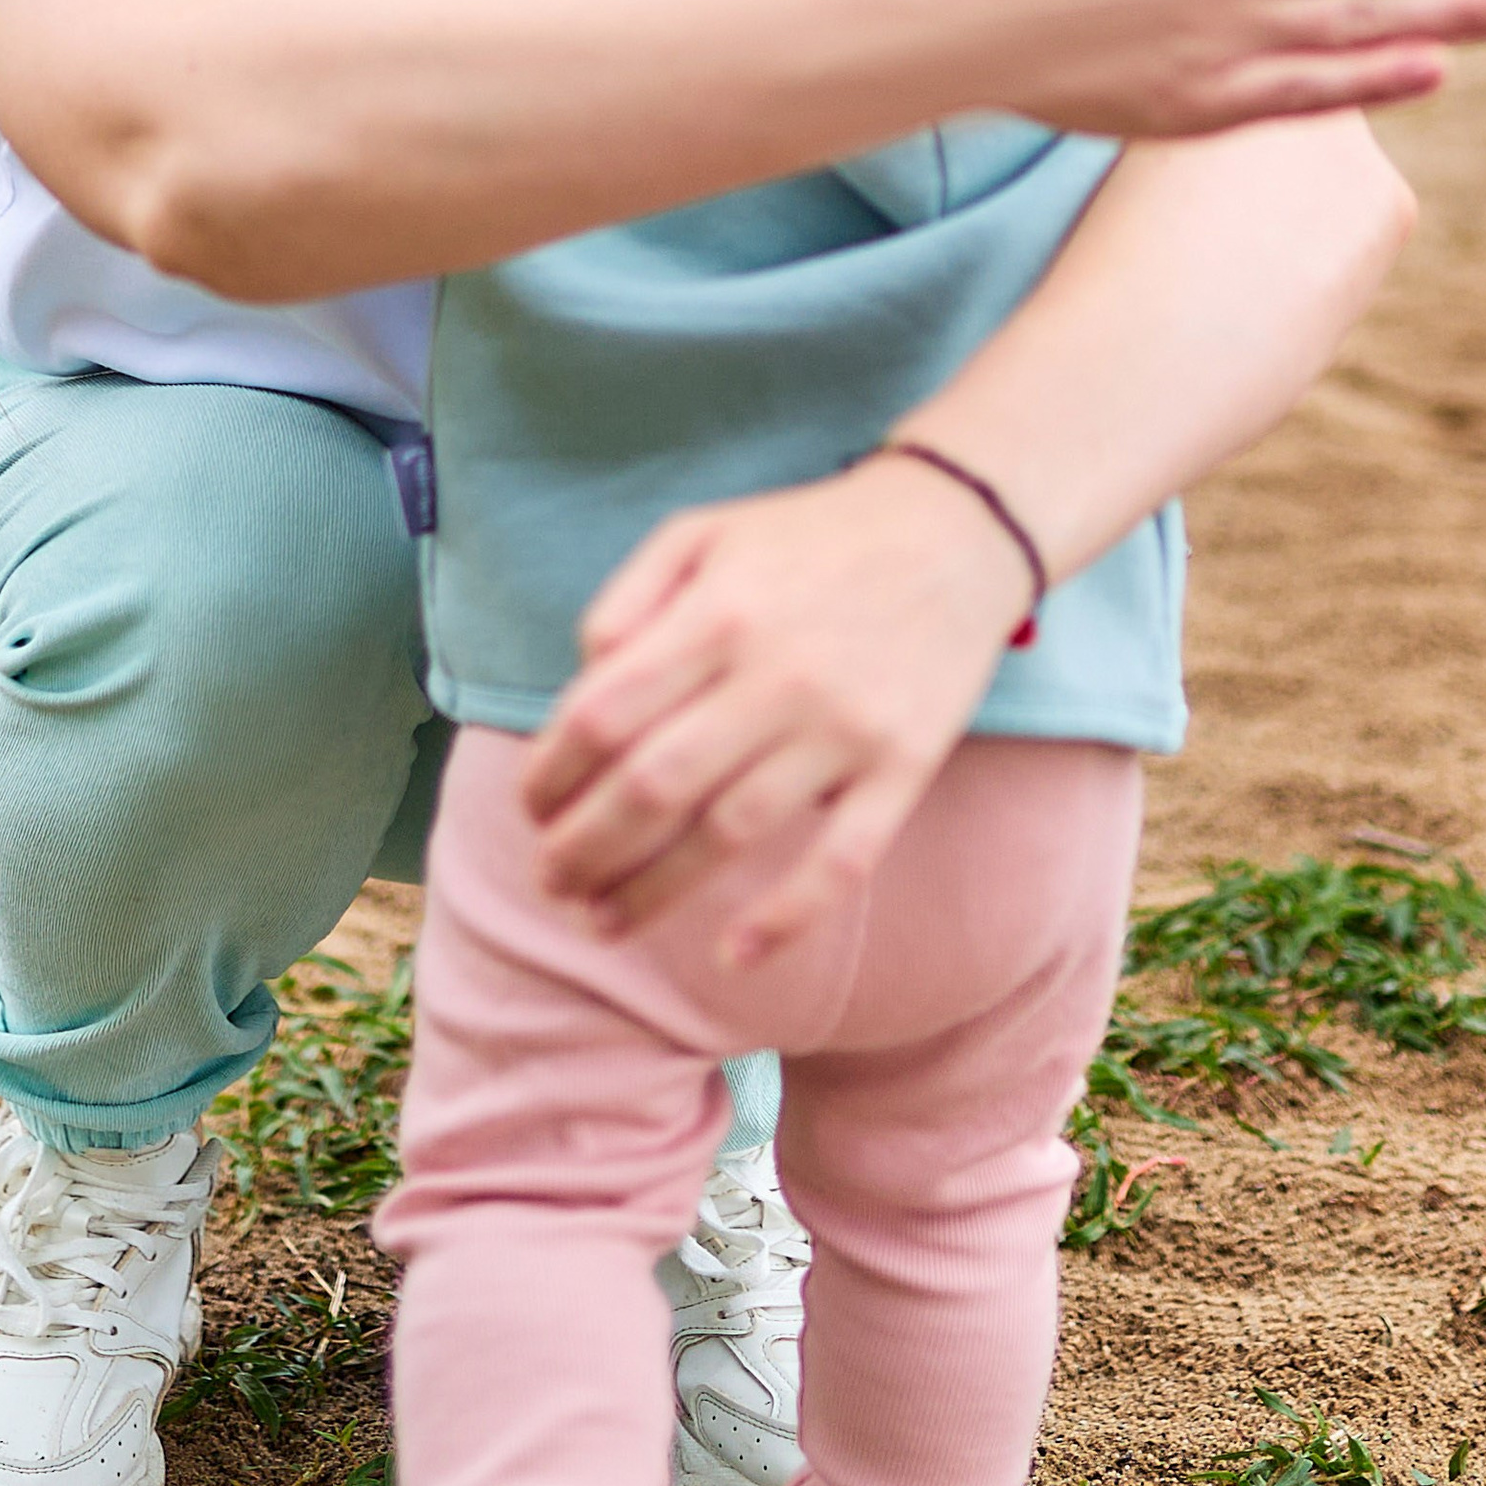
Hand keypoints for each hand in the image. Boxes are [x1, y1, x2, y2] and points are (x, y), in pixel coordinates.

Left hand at [520, 454, 1031, 964]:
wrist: (954, 531)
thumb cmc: (809, 538)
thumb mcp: (703, 533)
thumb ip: (628, 599)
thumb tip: (580, 684)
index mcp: (716, 614)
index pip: (605, 713)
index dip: (553, 772)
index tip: (531, 808)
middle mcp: (776, 674)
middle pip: (655, 786)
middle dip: (585, 848)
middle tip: (551, 884)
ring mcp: (843, 727)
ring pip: (731, 833)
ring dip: (653, 891)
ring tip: (601, 924)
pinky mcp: (904, 767)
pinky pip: (843, 860)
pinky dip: (787, 916)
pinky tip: (734, 955)